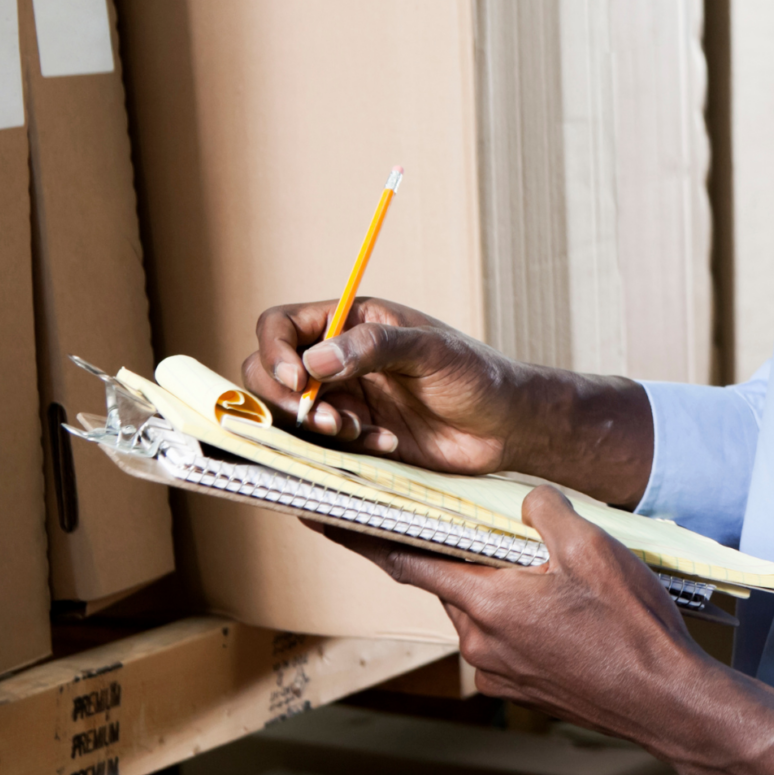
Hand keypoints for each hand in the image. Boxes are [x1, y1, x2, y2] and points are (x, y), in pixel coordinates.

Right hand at [243, 297, 538, 471]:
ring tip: (360, 433)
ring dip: (315, 429)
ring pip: (290, 416)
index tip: (298, 381)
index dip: (275, 353)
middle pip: (268, 374)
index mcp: (349, 322)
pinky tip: (385, 445)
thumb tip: (314, 359)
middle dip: (286, 400)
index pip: (280, 327)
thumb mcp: (431, 350)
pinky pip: (320, 448)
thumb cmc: (475, 374)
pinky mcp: (354, 441)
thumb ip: (375, 346)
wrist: (505, 427)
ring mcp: (343, 402)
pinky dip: (341, 452)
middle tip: (328, 421)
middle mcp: (336, 361)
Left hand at [329, 489, 773, 774]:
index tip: (315, 512)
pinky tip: (563, 604)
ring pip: (481, 607)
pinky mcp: (521, 688)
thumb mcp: (592, 547)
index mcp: (486, 603)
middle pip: (449, 579)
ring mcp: (498, 672)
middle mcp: (479, 642)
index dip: (357, 533)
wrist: (669, 703)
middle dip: (461, 548)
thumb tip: (525, 501)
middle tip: (487, 521)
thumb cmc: (633, 628)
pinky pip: (504, 635)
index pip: (404, 559)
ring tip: (549, 568)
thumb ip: (544, 511)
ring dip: (499, 582)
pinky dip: (518, 611)